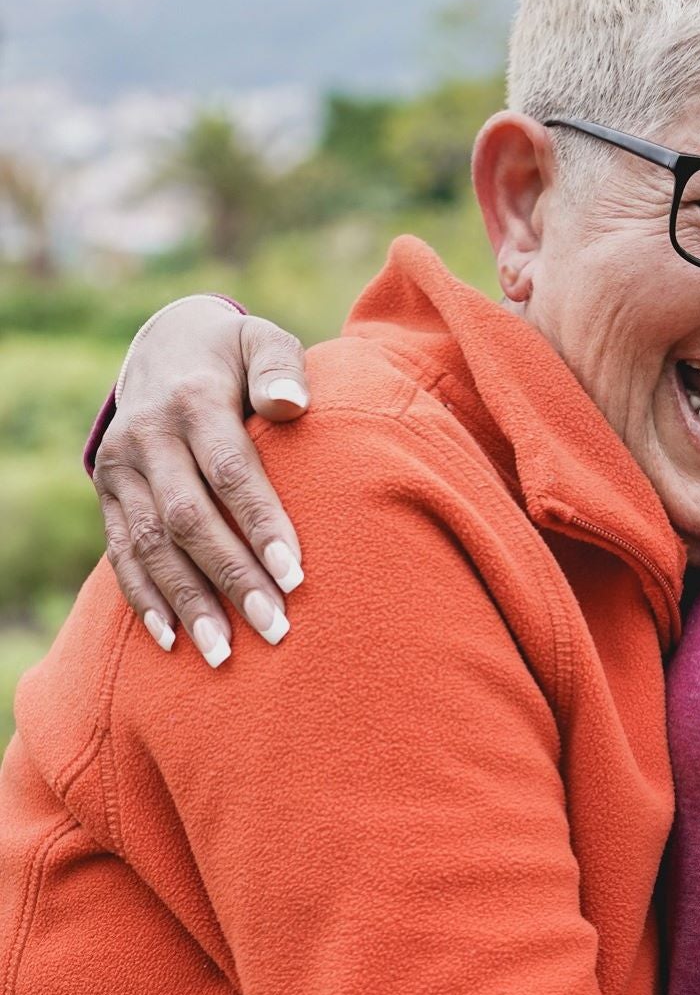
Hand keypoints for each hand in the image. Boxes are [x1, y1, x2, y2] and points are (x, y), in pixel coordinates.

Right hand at [92, 298, 310, 665]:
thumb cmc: (236, 355)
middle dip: (232, 578)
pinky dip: (146, 598)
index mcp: (193, 401)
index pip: (229, 473)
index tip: (297, 576)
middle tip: (275, 628)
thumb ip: (280, 367)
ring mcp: (121, 467)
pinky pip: (120, 551)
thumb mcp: (263, 339)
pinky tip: (173, 640)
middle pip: (189, 519)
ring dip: (188, 602)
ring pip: (149, 545)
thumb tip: (291, 404)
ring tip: (226, 655)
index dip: (261, 525)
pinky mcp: (107, 491)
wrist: (163, 345)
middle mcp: (147, 437)